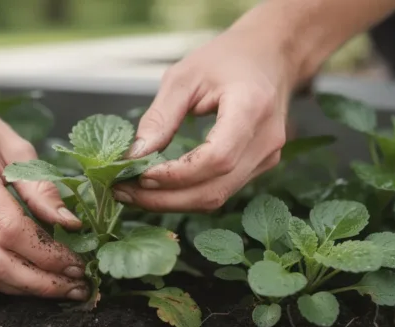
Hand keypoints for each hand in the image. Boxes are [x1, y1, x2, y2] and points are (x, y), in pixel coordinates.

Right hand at [0, 89, 88, 299]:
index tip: (77, 264)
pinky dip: (1, 279)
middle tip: (74, 287)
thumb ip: (41, 187)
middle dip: (39, 282)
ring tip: (57, 287)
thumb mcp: (14, 144)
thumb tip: (70, 224)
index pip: (11, 230)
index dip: (48, 254)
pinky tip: (28, 277)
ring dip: (22, 288)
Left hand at [113, 24, 293, 212]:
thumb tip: (135, 156)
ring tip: (135, 193)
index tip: (141, 175)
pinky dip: (187, 195)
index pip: (217, 157)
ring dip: (172, 202)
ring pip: (216, 197)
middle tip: (124, 192)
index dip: (177, 175)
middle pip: (214, 189)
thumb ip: (160, 117)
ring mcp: (267, 157)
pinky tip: (159, 188)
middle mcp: (266, 139)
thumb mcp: (184, 76)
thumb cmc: (227, 59)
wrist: (270, 56)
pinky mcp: (259, 166)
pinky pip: (220, 190)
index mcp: (252, 107)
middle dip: (164, 199)